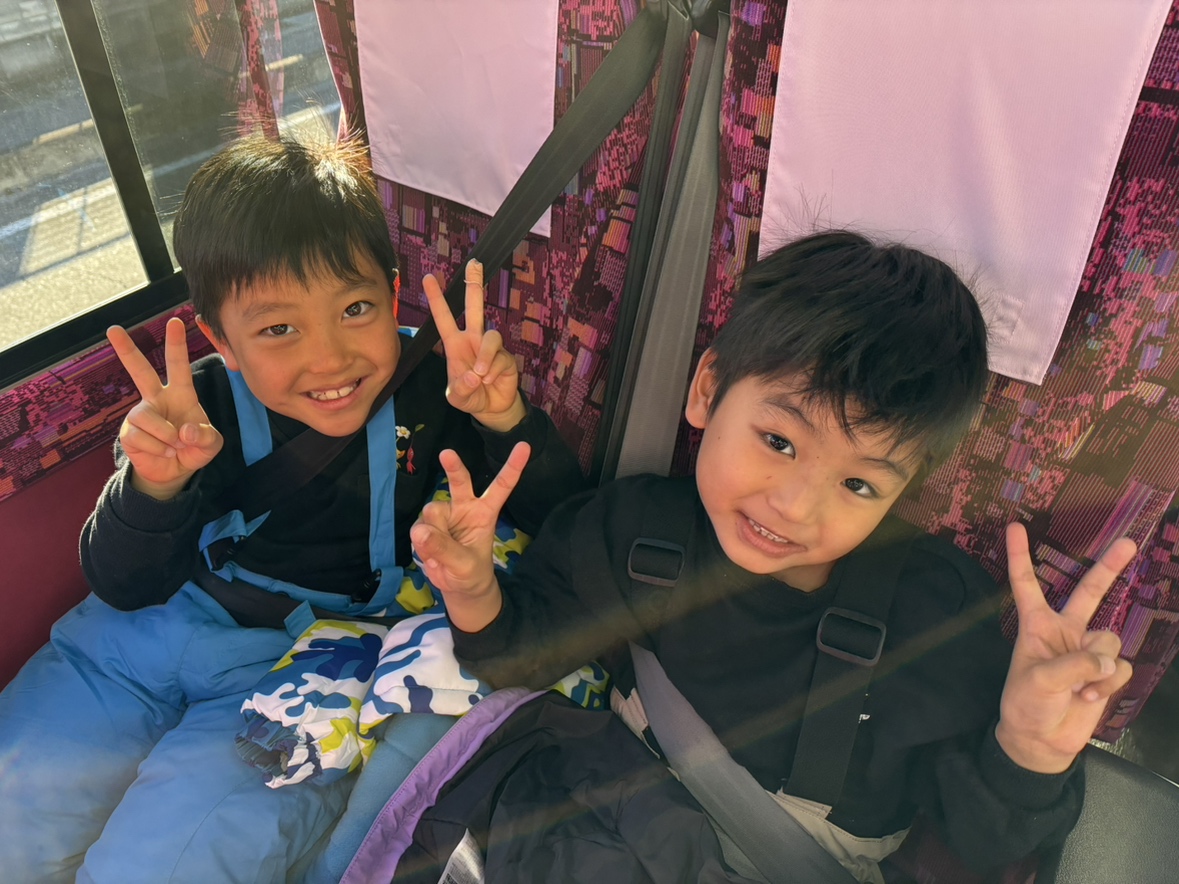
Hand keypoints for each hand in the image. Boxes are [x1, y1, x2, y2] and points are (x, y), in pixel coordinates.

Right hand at [108, 317, 222, 499]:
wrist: (174, 473)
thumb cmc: (193, 450)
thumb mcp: (211, 444)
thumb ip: (205, 436)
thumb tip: (183, 430)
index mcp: (181, 394)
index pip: (178, 366)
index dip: (177, 344)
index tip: (175, 321)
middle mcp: (157, 399)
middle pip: (140, 371)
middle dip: (126, 350)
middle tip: (112, 329)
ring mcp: (141, 414)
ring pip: (148, 417)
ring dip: (166, 436)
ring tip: (174, 446)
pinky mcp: (129, 432)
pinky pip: (142, 437)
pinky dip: (158, 449)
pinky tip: (163, 452)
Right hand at [410, 442, 530, 631]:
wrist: (458, 586)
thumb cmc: (471, 572)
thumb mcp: (465, 565)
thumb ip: (445, 549)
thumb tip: (421, 531)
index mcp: (485, 512)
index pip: (502, 486)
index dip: (513, 467)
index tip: (525, 446)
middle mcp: (464, 507)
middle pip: (459, 482)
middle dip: (453, 467)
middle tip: (447, 454)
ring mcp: (444, 515)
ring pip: (432, 512)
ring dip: (434, 532)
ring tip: (441, 553)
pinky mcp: (426, 525)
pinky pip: (419, 528)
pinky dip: (422, 543)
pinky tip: (430, 554)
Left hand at [424, 259, 525, 431]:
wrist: (491, 408)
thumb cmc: (470, 396)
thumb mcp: (457, 397)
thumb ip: (460, 388)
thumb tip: (475, 375)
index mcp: (455, 345)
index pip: (443, 318)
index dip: (436, 298)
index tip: (428, 277)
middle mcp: (473, 340)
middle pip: (475, 307)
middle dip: (474, 284)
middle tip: (474, 264)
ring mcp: (490, 347)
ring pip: (491, 336)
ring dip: (485, 356)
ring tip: (480, 375)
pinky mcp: (506, 357)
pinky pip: (500, 357)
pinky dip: (493, 371)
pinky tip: (489, 380)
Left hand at [995, 523, 1135, 772]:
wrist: (1042, 741)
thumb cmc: (1027, 705)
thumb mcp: (1038, 681)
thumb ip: (1073, 664)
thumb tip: (1106, 659)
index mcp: (1036, 625)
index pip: (1026, 584)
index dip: (1020, 555)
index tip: (1014, 525)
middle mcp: (1064, 631)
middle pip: (1089, 592)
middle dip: (1110, 567)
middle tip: (1128, 542)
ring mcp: (1087, 650)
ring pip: (1109, 640)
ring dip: (1097, 666)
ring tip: (1078, 687)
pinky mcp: (1105, 672)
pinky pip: (1119, 668)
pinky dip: (1106, 684)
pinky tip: (1088, 696)